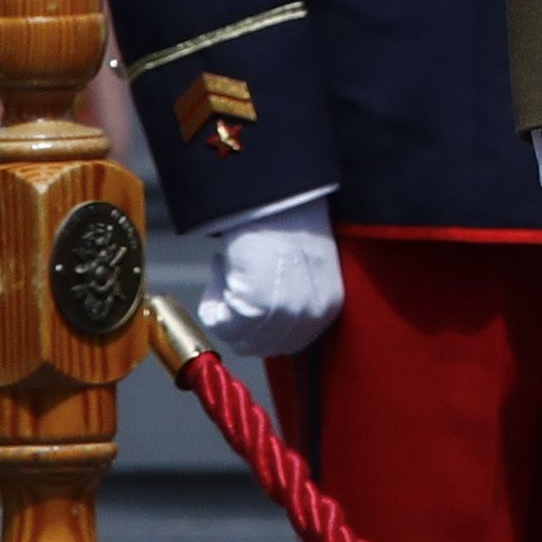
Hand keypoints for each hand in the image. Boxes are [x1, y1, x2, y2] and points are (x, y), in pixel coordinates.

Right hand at [201, 198, 346, 360]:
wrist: (279, 193)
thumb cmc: (290, 218)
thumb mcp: (306, 266)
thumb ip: (295, 297)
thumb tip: (267, 316)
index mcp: (328, 307)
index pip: (290, 343)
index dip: (262, 326)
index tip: (248, 300)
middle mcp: (310, 318)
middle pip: (262, 347)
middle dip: (241, 321)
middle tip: (233, 282)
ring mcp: (283, 316)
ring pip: (237, 338)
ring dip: (225, 303)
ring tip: (231, 267)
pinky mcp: (253, 309)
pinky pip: (218, 322)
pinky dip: (212, 296)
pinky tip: (224, 265)